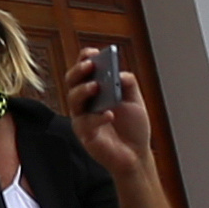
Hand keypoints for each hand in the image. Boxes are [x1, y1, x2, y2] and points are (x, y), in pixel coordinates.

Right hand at [72, 59, 157, 180]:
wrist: (136, 155)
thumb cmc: (133, 128)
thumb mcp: (135, 102)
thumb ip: (128, 84)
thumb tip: (119, 72)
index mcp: (95, 90)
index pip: (85, 70)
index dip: (85, 59)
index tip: (92, 52)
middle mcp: (85, 101)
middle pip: (72, 80)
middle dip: (79, 71)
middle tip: (90, 66)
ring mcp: (82, 116)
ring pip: (73, 98)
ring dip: (84, 90)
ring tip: (96, 86)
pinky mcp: (84, 133)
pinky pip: (85, 122)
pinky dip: (97, 117)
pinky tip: (109, 115)